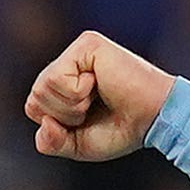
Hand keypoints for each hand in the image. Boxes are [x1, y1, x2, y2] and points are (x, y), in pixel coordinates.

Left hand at [24, 31, 175, 161]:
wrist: (154, 119)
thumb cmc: (122, 129)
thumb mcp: (77, 145)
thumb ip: (50, 142)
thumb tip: (44, 122)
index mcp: (65, 84)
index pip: (34, 107)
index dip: (55, 125)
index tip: (86, 121)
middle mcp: (69, 63)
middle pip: (34, 98)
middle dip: (62, 116)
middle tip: (93, 109)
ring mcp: (77, 51)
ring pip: (42, 88)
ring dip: (71, 105)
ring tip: (97, 97)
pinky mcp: (87, 44)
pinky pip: (57, 78)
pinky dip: (77, 93)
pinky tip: (99, 84)